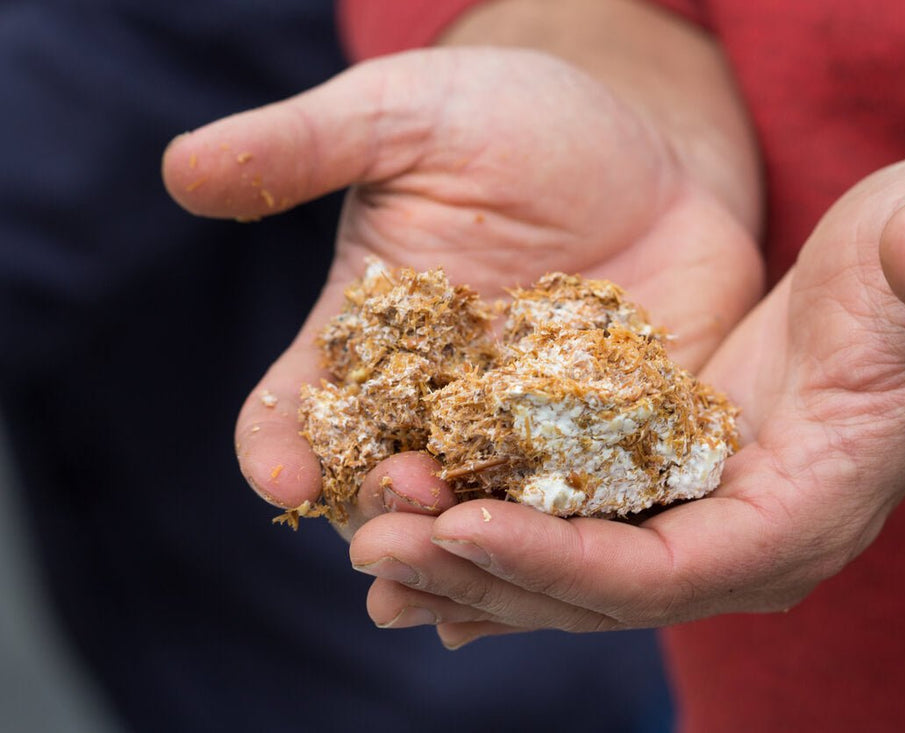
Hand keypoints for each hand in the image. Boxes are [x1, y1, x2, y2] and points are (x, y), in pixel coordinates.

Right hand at [161, 47, 762, 531]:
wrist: (647, 152)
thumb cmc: (512, 121)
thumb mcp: (408, 118)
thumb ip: (308, 146)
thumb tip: (183, 168)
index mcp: (366, 336)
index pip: (299, 405)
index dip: (278, 444)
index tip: (282, 473)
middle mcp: (436, 401)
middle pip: (387, 481)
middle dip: (384, 507)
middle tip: (402, 508)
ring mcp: (523, 431)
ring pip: (482, 514)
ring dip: (472, 547)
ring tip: (475, 554)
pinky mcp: (610, 442)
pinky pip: (588, 500)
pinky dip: (577, 538)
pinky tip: (581, 558)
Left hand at [351, 156, 904, 645]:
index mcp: (807, 511)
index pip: (675, 573)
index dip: (567, 561)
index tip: (463, 522)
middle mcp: (748, 541)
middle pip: (601, 591)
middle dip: (487, 569)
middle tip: (377, 538)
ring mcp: (704, 520)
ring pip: (573, 573)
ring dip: (470, 564)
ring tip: (373, 545)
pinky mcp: (668, 486)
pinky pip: (574, 533)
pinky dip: (499, 541)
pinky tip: (427, 540)